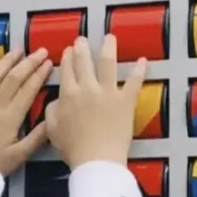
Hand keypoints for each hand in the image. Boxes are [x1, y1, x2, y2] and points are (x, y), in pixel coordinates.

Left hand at [0, 48, 51, 173]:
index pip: (28, 90)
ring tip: (18, 50)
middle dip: (28, 63)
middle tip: (40, 51)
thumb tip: (53, 119)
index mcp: (11, 117)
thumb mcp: (20, 155)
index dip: (40, 75)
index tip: (49, 63)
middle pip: (13, 78)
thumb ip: (37, 137)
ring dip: (7, 61)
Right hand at [45, 35, 146, 169]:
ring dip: (108, 48)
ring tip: (110, 37)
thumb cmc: (73, 148)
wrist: (97, 159)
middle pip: (83, 61)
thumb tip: (58, 100)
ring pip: (107, 63)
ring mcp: (108, 92)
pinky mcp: (125, 100)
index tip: (69, 50)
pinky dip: (139, 70)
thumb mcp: (52, 130)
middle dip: (82, 47)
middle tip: (83, 39)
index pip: (67, 70)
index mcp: (68, 94)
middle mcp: (87, 88)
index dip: (68, 58)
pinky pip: (134, 82)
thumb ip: (52, 111)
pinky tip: (143, 60)